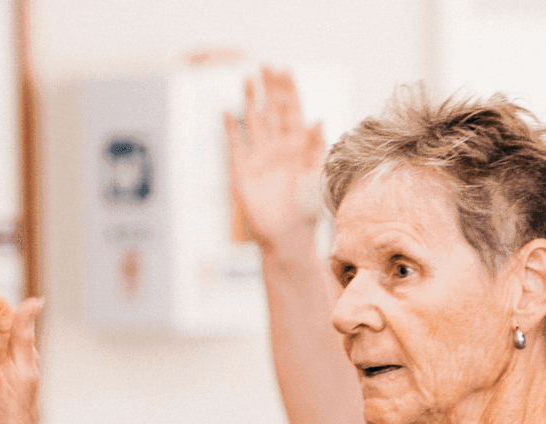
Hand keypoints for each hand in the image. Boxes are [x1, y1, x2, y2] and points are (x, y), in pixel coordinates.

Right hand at [226, 66, 324, 252]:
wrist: (289, 236)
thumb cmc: (307, 210)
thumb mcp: (317, 175)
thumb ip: (317, 147)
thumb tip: (319, 119)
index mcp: (299, 146)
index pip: (293, 111)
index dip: (289, 91)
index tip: (285, 70)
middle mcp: (279, 147)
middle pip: (272, 111)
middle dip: (269, 88)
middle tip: (265, 66)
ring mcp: (260, 157)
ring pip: (254, 122)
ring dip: (251, 101)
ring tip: (248, 79)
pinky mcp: (244, 171)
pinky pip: (235, 146)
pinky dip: (231, 130)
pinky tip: (227, 112)